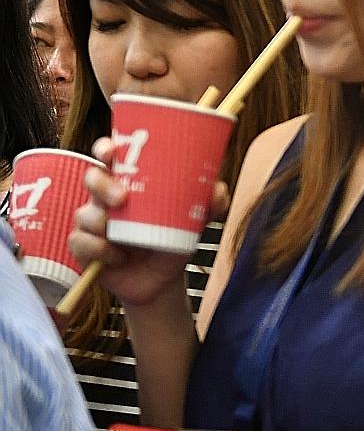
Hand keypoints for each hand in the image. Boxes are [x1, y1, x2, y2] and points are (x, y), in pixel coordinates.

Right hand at [68, 136, 229, 307]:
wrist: (162, 281)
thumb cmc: (172, 242)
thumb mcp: (194, 222)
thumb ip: (210, 204)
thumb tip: (217, 190)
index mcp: (129, 185)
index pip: (110, 157)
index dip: (106, 149)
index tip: (111, 151)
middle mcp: (107, 200)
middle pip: (92, 178)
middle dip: (102, 185)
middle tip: (122, 199)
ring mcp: (93, 224)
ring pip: (85, 213)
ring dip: (101, 224)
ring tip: (122, 239)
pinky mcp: (85, 249)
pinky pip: (80, 242)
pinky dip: (100, 250)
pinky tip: (117, 257)